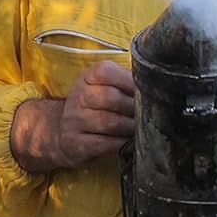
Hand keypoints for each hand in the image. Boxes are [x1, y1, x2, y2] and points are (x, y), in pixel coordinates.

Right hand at [11, 60, 135, 172]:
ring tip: (140, 129)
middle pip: (111, 98)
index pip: (106, 72)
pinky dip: (122, 144)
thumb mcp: (103, 87)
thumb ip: (125, 82)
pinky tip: (129, 143)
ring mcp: (74, 121)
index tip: (144, 92)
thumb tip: (154, 88)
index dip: (129, 82)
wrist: (61, 132)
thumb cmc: (93, 107)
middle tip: (147, 115)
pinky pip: (105, 144)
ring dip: (130, 128)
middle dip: (134, 108)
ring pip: (110, 123)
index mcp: (86, 77)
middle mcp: (78, 96)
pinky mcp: (76, 143)